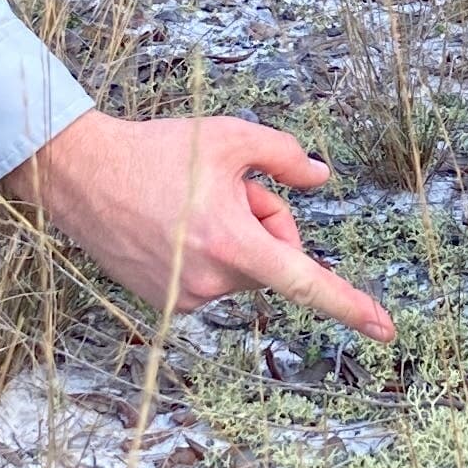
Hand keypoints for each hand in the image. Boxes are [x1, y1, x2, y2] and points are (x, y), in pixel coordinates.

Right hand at [11, 110, 394, 344]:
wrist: (82, 176)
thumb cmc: (156, 152)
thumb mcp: (229, 137)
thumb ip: (285, 155)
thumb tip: (321, 176)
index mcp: (232, 244)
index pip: (305, 281)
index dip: (350, 305)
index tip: (386, 330)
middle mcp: (210, 281)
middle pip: (274, 257)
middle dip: (265, 221)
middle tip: (225, 187)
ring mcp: (186, 298)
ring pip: (243, 267)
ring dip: (234, 236)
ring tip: (189, 204)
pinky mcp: (166, 304)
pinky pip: (214, 277)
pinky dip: (208, 252)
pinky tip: (173, 224)